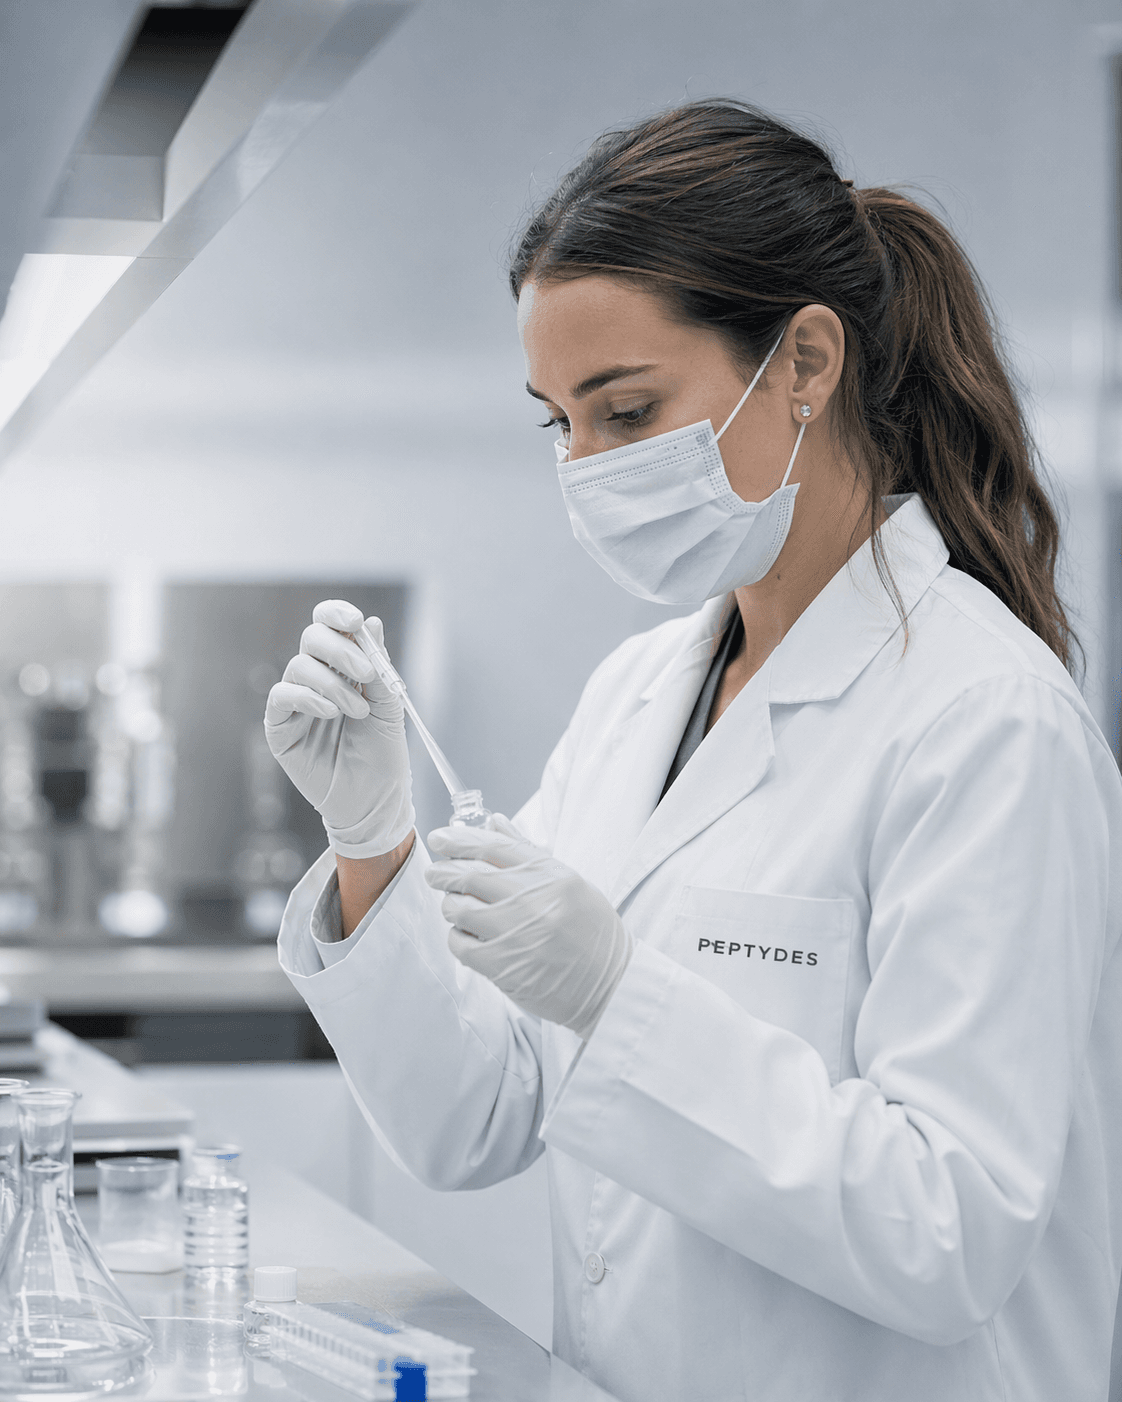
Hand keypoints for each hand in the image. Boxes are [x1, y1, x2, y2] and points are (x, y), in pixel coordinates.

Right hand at [264, 600, 414, 857]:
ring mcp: (297, 702)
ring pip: (299, 666)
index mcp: (344, 668)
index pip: (330, 626)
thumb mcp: (388, 706)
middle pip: (312, 638)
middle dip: (340, 648)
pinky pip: (282, 696)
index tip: (356, 621)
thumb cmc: (383, 755)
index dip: (337, 615)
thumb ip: (378, 667)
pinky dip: (307, 697)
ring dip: (332, 683)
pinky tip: (330, 712)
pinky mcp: (281, 726)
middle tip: (366, 674)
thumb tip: (371, 622)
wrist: (375, 801)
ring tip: (357, 712)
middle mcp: (317, 679)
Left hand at [425, 816, 631, 1039]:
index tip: (441, 838)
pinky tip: (468, 937)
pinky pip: (459, 943)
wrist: (610, 984)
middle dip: (444, 872)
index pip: (494, 846)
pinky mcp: (501, 965)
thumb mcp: (569, 883)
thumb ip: (528, 853)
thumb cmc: (591, 932)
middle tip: (435, 874)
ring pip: (458, 907)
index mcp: (551, 874)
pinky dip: (457, 937)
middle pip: (470, 874)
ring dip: (451, 905)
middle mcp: (532, 899)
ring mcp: (514, 932)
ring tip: (457, 908)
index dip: (460, 840)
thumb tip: (494, 822)